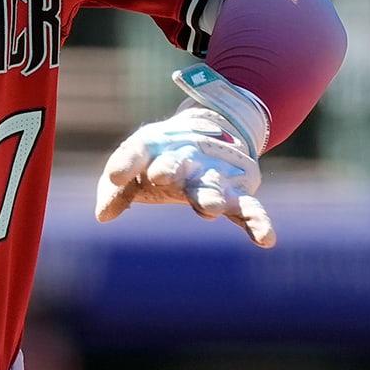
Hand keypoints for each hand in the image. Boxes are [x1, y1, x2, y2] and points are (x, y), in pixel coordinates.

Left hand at [93, 67, 276, 246]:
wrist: (212, 129)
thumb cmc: (159, 158)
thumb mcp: (133, 168)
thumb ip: (115, 190)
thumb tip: (102, 216)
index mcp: (155, 149)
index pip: (137, 151)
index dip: (126, 162)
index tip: (115, 176)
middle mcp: (185, 160)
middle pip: (177, 165)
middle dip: (171, 169)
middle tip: (164, 174)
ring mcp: (212, 175)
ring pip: (212, 186)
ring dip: (211, 195)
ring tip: (212, 207)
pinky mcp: (236, 193)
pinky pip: (248, 209)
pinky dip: (258, 222)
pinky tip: (266, 239)